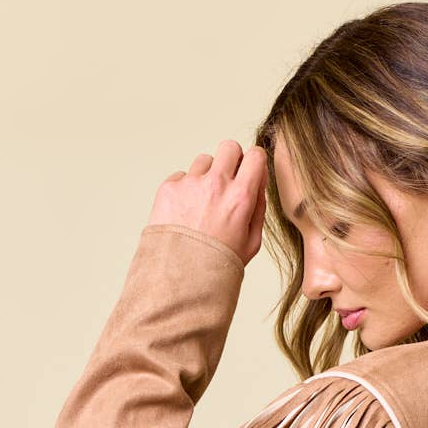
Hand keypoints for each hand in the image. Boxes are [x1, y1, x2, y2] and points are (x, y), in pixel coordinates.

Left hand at [146, 142, 267, 267]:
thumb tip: (258, 181)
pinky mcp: (168, 188)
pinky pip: (181, 177)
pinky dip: (185, 190)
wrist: (180, 280)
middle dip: (231, 160)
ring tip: (203, 204)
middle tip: (227, 181)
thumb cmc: (217, 266)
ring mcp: (190, 184)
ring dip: (206, 176)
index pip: (255, 156)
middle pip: (229, 147)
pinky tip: (185, 213)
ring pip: (204, 160)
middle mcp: (216, 184)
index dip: (254, 163)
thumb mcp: (252, 243)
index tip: (250, 172)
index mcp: (241, 198)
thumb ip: (259, 207)